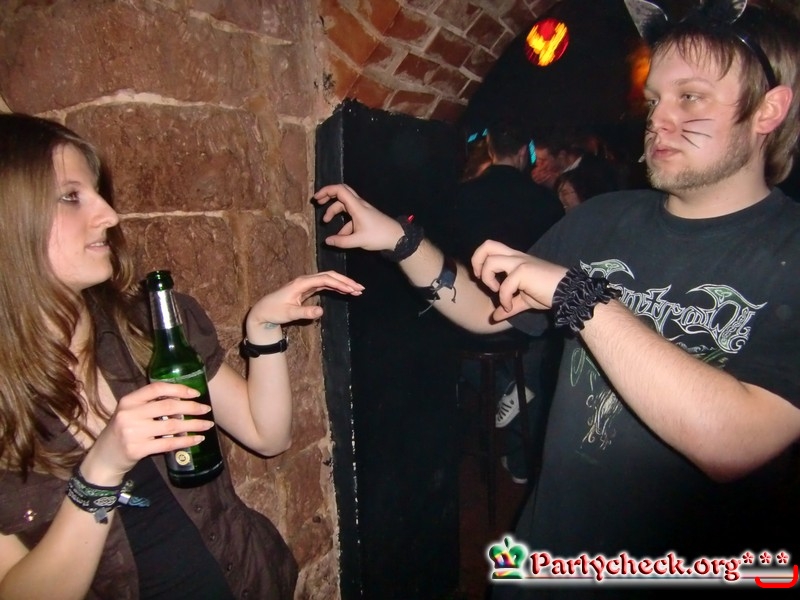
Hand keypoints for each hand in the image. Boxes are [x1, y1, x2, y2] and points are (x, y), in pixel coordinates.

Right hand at [80, 383, 214, 484]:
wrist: (104, 458)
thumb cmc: (122, 432)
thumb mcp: (129, 413)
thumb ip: (149, 405)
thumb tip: (183, 400)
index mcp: (128, 401)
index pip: (156, 388)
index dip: (178, 389)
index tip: (195, 393)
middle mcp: (129, 414)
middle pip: (168, 406)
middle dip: (192, 407)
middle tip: (207, 409)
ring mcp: (132, 432)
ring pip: (172, 426)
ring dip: (193, 425)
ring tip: (207, 424)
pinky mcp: (137, 450)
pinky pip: (169, 444)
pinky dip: (186, 441)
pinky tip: (197, 439)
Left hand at [246, 270, 363, 331]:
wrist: (263, 311)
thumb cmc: (274, 312)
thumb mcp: (289, 314)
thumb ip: (305, 313)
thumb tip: (322, 311)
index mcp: (301, 283)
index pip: (325, 279)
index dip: (340, 283)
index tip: (352, 290)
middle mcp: (305, 280)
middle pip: (329, 276)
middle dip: (345, 281)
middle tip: (360, 288)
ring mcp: (306, 284)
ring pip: (328, 279)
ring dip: (342, 283)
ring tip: (356, 290)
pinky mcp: (307, 289)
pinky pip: (324, 284)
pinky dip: (336, 287)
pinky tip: (344, 291)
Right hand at [313, 184, 403, 251]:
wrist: (397, 237)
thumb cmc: (379, 236)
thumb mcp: (358, 240)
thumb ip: (341, 241)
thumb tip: (327, 241)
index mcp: (357, 206)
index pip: (340, 190)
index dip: (326, 191)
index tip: (317, 198)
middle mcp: (359, 205)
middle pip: (342, 192)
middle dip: (328, 195)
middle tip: (318, 202)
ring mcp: (362, 210)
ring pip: (344, 205)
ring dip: (334, 211)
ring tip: (325, 222)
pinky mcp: (364, 216)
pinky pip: (350, 215)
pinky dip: (343, 222)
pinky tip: (339, 235)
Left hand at [471, 240, 566, 320]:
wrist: (568, 293)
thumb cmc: (549, 293)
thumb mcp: (525, 300)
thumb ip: (509, 305)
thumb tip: (495, 317)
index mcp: (515, 259)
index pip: (492, 247)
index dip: (481, 260)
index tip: (484, 279)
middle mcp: (516, 257)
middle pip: (487, 245)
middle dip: (477, 261)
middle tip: (481, 278)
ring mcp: (519, 262)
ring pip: (491, 261)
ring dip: (488, 279)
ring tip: (498, 292)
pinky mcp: (523, 271)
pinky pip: (504, 285)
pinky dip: (503, 299)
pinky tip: (510, 306)